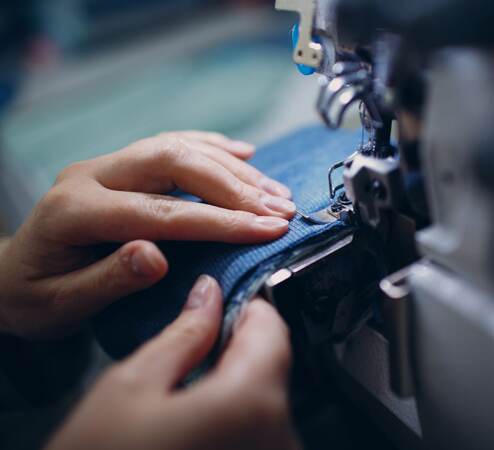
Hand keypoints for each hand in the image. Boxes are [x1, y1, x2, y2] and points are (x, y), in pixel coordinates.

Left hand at [0, 131, 295, 338]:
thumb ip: (107, 280)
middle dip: (235, 187)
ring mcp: (108, 165)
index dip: (219, 220)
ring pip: (179, 148)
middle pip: (174, 162)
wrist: (10, 276)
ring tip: (276, 193)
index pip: (161, 211)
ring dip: (233, 169)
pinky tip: (245, 154)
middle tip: (280, 210)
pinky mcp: (122, 165)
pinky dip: (213, 148)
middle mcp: (93, 175)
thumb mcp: (61, 305)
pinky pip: (173, 144)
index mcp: (75, 211)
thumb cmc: (35, 298)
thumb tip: (157, 257)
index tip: (267, 230)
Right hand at [46, 276, 299, 449]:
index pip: (272, 328)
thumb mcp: (130, 387)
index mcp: (251, 403)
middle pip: (272, 367)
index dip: (246, 307)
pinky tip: (197, 432)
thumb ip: (183, 334)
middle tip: (194, 353)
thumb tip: (208, 296)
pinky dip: (235, 423)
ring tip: (186, 402)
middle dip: (236, 352)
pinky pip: (261, 435)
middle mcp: (280, 439)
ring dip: (234, 390)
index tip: (224, 304)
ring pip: (267, 403)